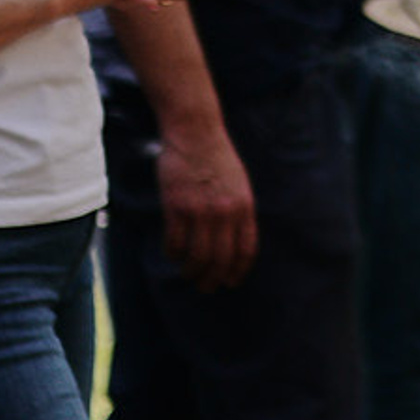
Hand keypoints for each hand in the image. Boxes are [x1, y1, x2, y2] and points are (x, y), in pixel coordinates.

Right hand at [156, 121, 256, 293]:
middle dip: (213, 278)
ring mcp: (200, 210)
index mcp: (245, 206)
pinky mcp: (177, 207)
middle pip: (221, 258)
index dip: (238, 270)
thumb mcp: (240, 184)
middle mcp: (225, 212)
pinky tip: (173, 255)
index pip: (245, 249)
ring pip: (197, 255)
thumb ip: (238, 211)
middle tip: (206, 287)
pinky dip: (173, 254)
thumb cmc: (217, 158)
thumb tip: (233, 241)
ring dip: (192, 271)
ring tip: (189, 275)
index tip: (231, 282)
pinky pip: (174, 242)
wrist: (196, 132)